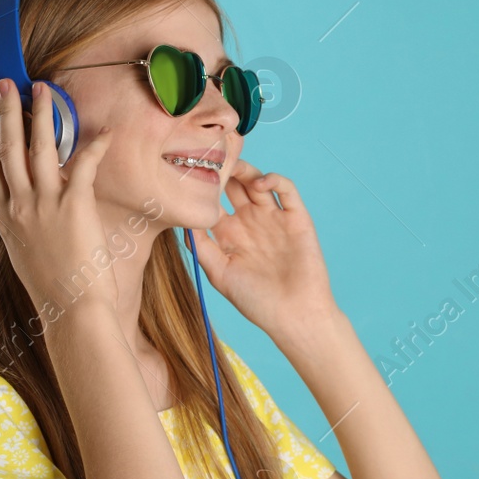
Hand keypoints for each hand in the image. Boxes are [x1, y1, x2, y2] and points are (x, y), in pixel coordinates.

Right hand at [0, 78, 114, 322]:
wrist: (71, 311)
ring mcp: (44, 204)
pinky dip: (96, 146)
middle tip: (6, 86)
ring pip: (38, 147)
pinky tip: (104, 131)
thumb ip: (25, 227)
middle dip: (6, 113)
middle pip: (7, 149)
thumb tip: (29, 212)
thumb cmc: (55, 289)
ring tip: (43, 90)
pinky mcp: (74, 206)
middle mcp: (20, 207)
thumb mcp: (27, 254)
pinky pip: (84, 165)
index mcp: (6, 219)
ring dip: (42, 115)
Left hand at [187, 159, 337, 338]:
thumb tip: (181, 219)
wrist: (295, 316)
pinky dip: (274, 179)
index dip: (203, 189)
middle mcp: (251, 222)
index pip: (213, 202)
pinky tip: (260, 183)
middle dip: (222, 172)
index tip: (189, 177)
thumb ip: (201, 246)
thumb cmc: (257, 302)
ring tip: (231, 167)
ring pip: (257, 182)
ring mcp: (274, 218)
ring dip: (244, 170)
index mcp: (230, 235)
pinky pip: (286, 190)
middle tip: (209, 162)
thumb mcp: (220, 274)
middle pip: (233, 186)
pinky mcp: (297, 218)